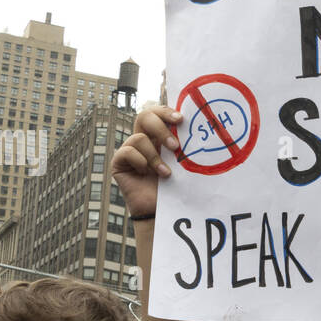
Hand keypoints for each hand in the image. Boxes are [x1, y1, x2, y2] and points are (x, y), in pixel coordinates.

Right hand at [111, 105, 178, 219]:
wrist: (162, 210)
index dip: (166, 111)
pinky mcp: (119, 162)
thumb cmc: (176, 186)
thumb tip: (200, 127)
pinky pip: (127, 151)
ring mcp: (130, 150)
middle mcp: (143, 139)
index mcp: (159, 135)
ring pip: (139, 137)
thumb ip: (184, 145)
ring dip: (155, 156)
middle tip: (175, 146)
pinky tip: (146, 174)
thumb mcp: (182, 162)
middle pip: (144, 115)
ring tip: (165, 173)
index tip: (181, 119)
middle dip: (161, 128)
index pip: (158, 112)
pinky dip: (140, 162)